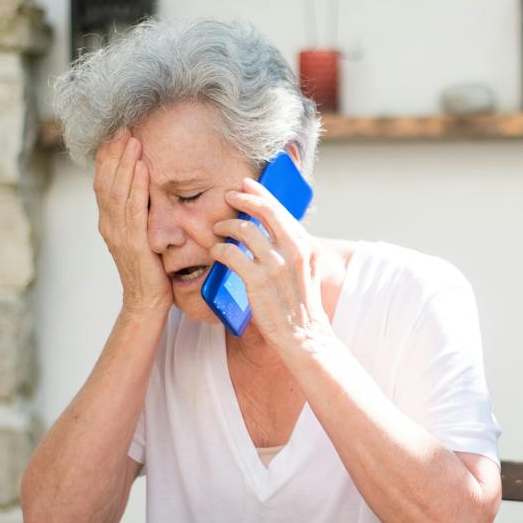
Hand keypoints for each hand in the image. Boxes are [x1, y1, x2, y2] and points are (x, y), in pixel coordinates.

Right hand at [93, 130, 169, 317]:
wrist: (146, 302)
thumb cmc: (149, 270)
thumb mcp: (140, 236)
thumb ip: (139, 214)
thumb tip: (147, 189)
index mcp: (108, 222)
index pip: (103, 182)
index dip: (107, 157)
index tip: (115, 135)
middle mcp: (108, 224)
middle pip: (106, 181)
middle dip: (114, 152)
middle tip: (124, 127)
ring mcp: (118, 233)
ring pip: (117, 190)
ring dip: (125, 162)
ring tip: (132, 139)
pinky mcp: (133, 242)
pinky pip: (134, 208)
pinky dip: (137, 186)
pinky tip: (142, 167)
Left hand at [209, 177, 328, 350]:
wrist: (304, 337)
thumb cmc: (301, 307)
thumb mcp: (306, 272)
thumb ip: (293, 251)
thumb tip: (272, 233)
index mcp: (307, 246)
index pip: (281, 211)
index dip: (261, 194)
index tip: (246, 185)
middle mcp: (295, 250)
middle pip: (265, 211)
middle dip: (243, 199)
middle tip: (228, 195)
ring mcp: (277, 265)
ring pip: (244, 229)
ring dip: (225, 225)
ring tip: (217, 230)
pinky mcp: (258, 280)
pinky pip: (230, 253)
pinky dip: (219, 249)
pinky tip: (215, 252)